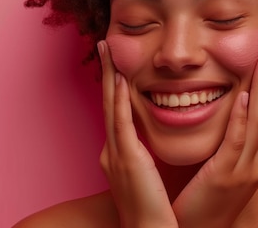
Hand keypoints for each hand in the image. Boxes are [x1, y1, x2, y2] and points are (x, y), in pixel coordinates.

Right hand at [97, 40, 177, 227]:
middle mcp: (112, 149)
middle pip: (109, 102)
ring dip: (109, 76)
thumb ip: (145, 157)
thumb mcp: (147, 178)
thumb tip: (148, 143)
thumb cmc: (153, 212)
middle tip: (104, 45)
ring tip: (106, 51)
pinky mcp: (126, 160)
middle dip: (106, 72)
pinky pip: (121, 124)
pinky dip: (119, 101)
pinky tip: (120, 80)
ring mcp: (116, 154)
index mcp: (120, 153)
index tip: (116, 63)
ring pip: (111, 106)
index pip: (116, 110)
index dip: (114, 85)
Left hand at [172, 46, 257, 227]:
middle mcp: (256, 164)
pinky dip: (244, 117)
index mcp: (253, 161)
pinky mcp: (226, 176)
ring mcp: (245, 170)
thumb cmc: (199, 203)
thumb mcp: (218, 171)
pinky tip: (245, 95)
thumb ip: (223, 147)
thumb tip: (222, 121)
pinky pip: (238, 141)